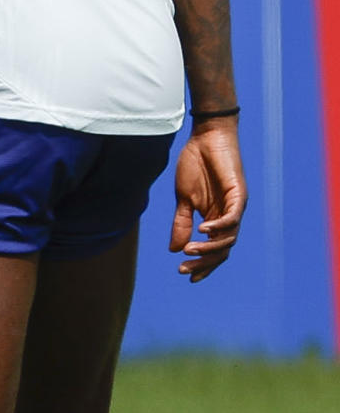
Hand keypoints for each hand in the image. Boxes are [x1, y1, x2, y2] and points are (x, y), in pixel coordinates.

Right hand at [169, 115, 244, 281]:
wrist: (206, 138)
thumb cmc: (195, 165)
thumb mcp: (183, 198)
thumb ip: (182, 223)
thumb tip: (174, 249)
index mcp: (215, 218)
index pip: (213, 249)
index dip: (202, 264)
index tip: (184, 274)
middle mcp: (228, 217)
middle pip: (221, 249)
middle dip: (204, 262)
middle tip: (184, 268)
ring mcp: (234, 206)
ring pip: (229, 238)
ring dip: (209, 247)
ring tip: (190, 250)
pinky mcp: (238, 194)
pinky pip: (232, 217)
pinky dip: (219, 226)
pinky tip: (203, 230)